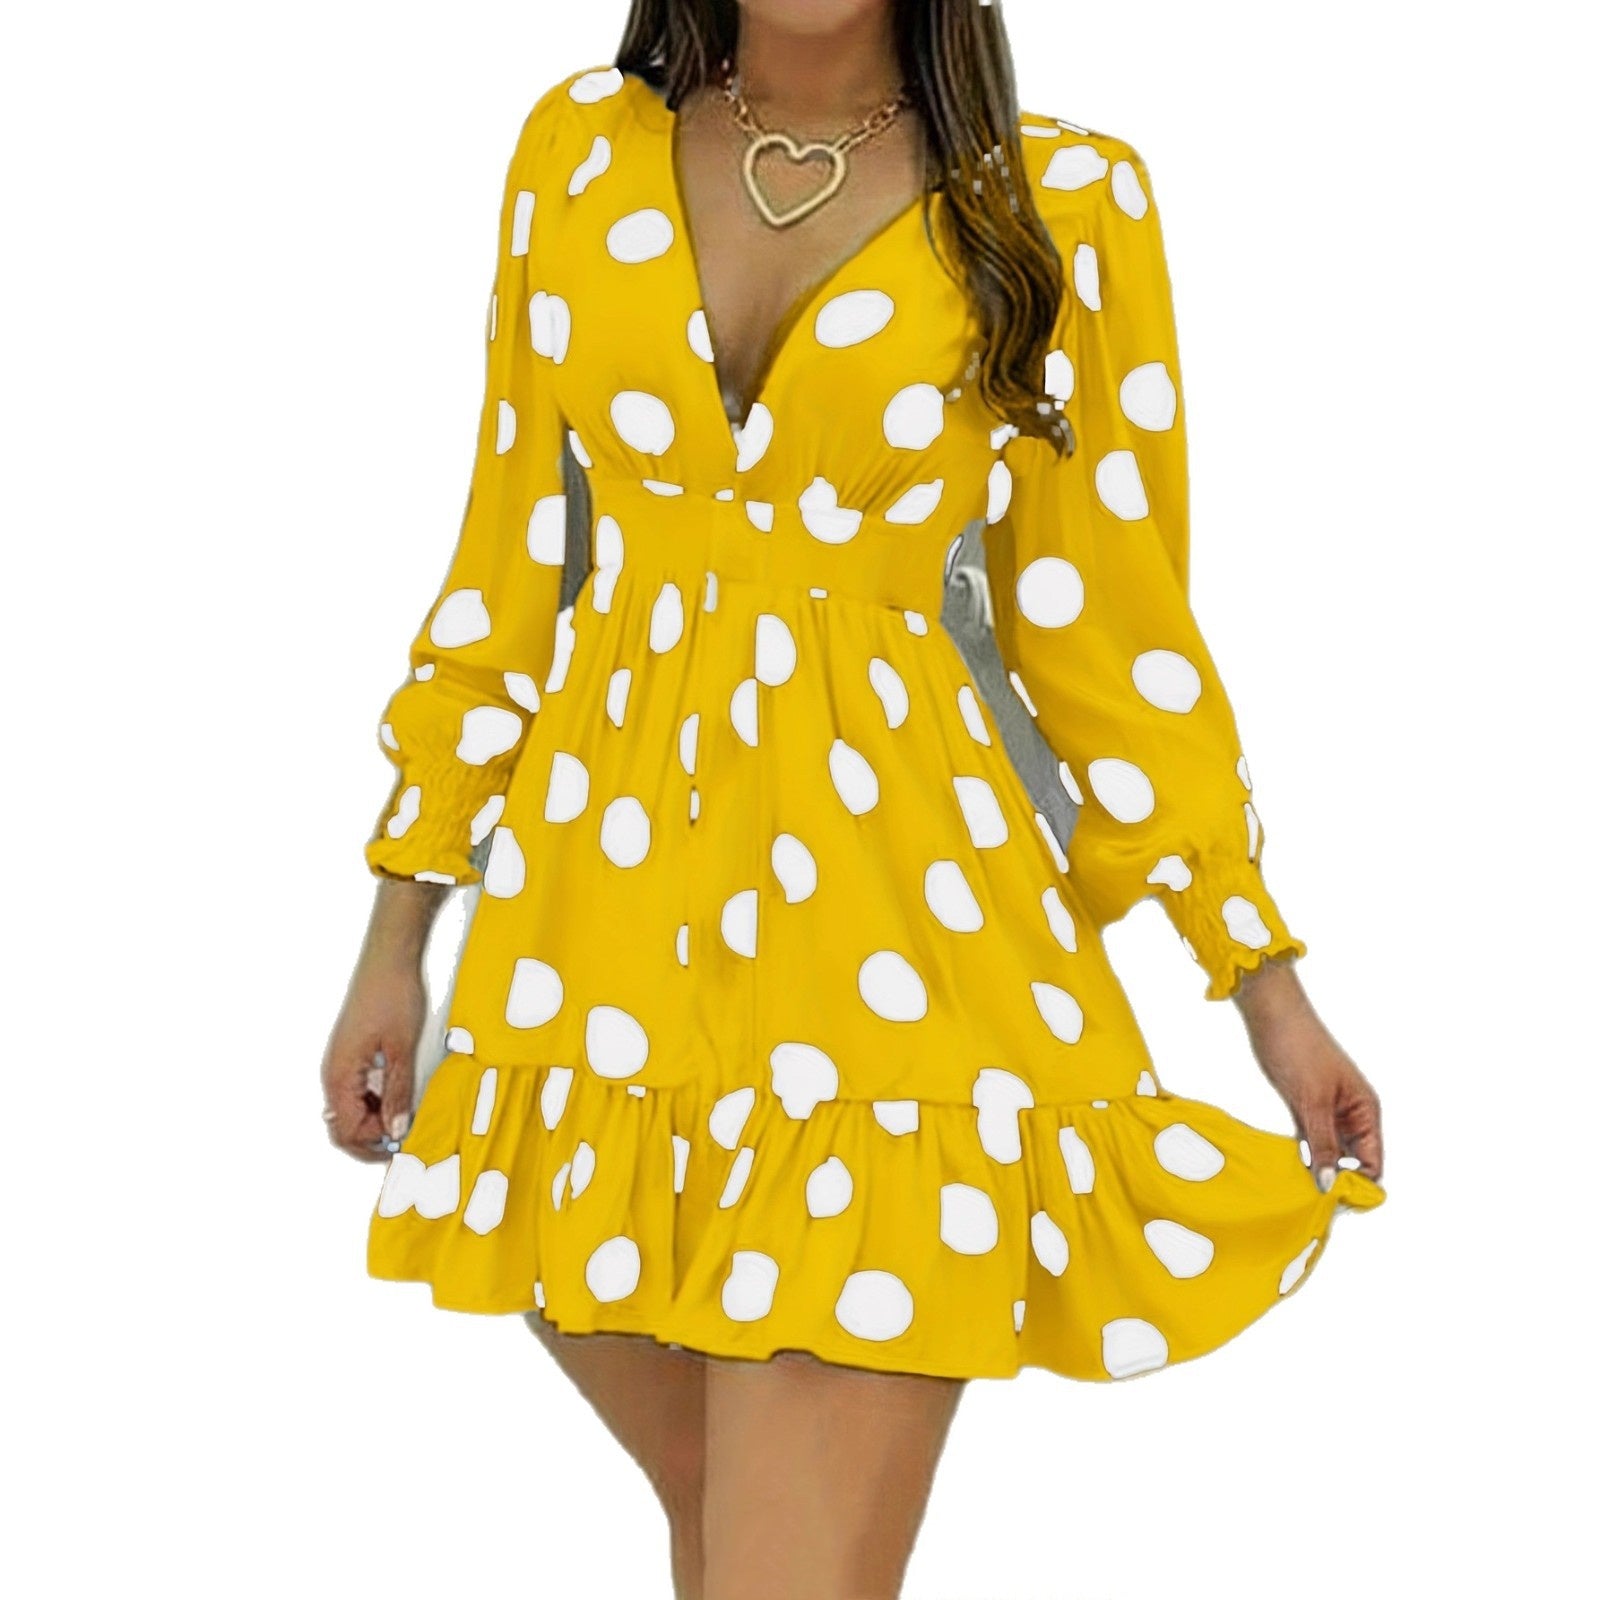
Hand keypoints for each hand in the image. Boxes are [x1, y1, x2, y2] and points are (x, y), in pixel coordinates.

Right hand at [320, 956, 426, 1163]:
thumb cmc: (392, 995)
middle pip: (344, 1125)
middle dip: (372, 1138)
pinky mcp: (352, 1054)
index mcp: (339, 1075)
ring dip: (377, 1118)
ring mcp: (342, 1063)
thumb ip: (398, 1093)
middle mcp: (334, 1073)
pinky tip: (400, 1093)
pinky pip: (359, 1090)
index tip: (404, 1141)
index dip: (374, 1144)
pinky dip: (378, 1100)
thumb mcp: (402, 1049)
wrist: (389, 959)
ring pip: (352, 1109)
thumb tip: (396, 1129)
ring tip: (408, 1113)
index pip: (346, 1131)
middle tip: (405, 1136)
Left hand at [1234, 956, 1383, 1189]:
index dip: (1360, 1184)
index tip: (1336, 1203)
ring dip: (1318, 1169)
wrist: (1270, 1014)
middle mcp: (1351, 1113)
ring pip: (1330, 1152)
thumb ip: (1322, 1144)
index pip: (1374, 1161)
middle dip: (1338, 1181)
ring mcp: (1327, 1111)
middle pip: (1353, 1160)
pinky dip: (1302, 1155)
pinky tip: (1290, 1171)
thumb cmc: (1298, 1047)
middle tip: (1313, 1203)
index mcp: (1366, 1110)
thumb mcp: (1312, 1101)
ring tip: (1299, 1192)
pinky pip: (1309, 1140)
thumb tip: (1330, 1184)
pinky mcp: (1304, 1107)